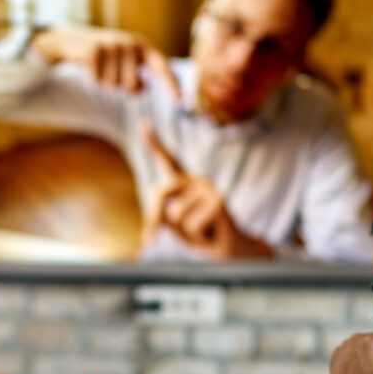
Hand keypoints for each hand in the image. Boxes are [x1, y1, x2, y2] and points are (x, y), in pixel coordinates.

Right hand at [31, 25, 180, 97]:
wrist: (73, 41)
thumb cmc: (105, 58)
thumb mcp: (123, 65)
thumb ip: (137, 78)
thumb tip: (143, 89)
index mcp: (142, 47)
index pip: (161, 67)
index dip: (171, 84)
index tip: (182, 101)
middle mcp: (130, 43)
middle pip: (132, 86)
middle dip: (122, 88)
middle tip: (112, 74)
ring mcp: (113, 44)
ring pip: (114, 86)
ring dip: (105, 83)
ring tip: (101, 68)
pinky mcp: (95, 50)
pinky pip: (98, 81)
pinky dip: (93, 80)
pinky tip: (90, 68)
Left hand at [139, 124, 272, 259]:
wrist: (229, 250)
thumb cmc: (199, 235)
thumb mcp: (173, 225)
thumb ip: (160, 216)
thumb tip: (157, 218)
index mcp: (185, 182)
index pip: (168, 159)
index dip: (154, 143)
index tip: (143, 123)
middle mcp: (197, 179)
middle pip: (161, 191)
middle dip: (154, 218)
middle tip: (155, 239)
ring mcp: (209, 188)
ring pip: (175, 214)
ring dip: (184, 232)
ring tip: (202, 230)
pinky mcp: (219, 201)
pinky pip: (191, 225)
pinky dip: (197, 237)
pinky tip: (211, 233)